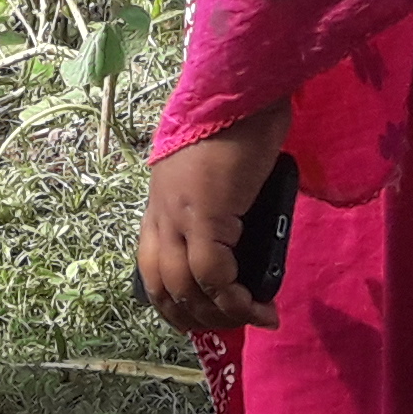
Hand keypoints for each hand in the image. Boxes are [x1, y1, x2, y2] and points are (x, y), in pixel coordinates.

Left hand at [136, 101, 291, 335]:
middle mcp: (160, 212)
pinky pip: (214, 275)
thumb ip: (216, 202)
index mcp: (159, 202)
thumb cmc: (236, 121)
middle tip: (234, 325)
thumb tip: (242, 233)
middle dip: (196, 318)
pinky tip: (261, 304)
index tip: (208, 316)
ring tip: (255, 317)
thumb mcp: (215, 171)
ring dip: (220, 315)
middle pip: (162, 288)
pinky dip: (237, 299)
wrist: (240, 88)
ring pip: (186, 289)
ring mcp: (179, 214)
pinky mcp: (206, 214)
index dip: (175, 303)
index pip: (151, 269)